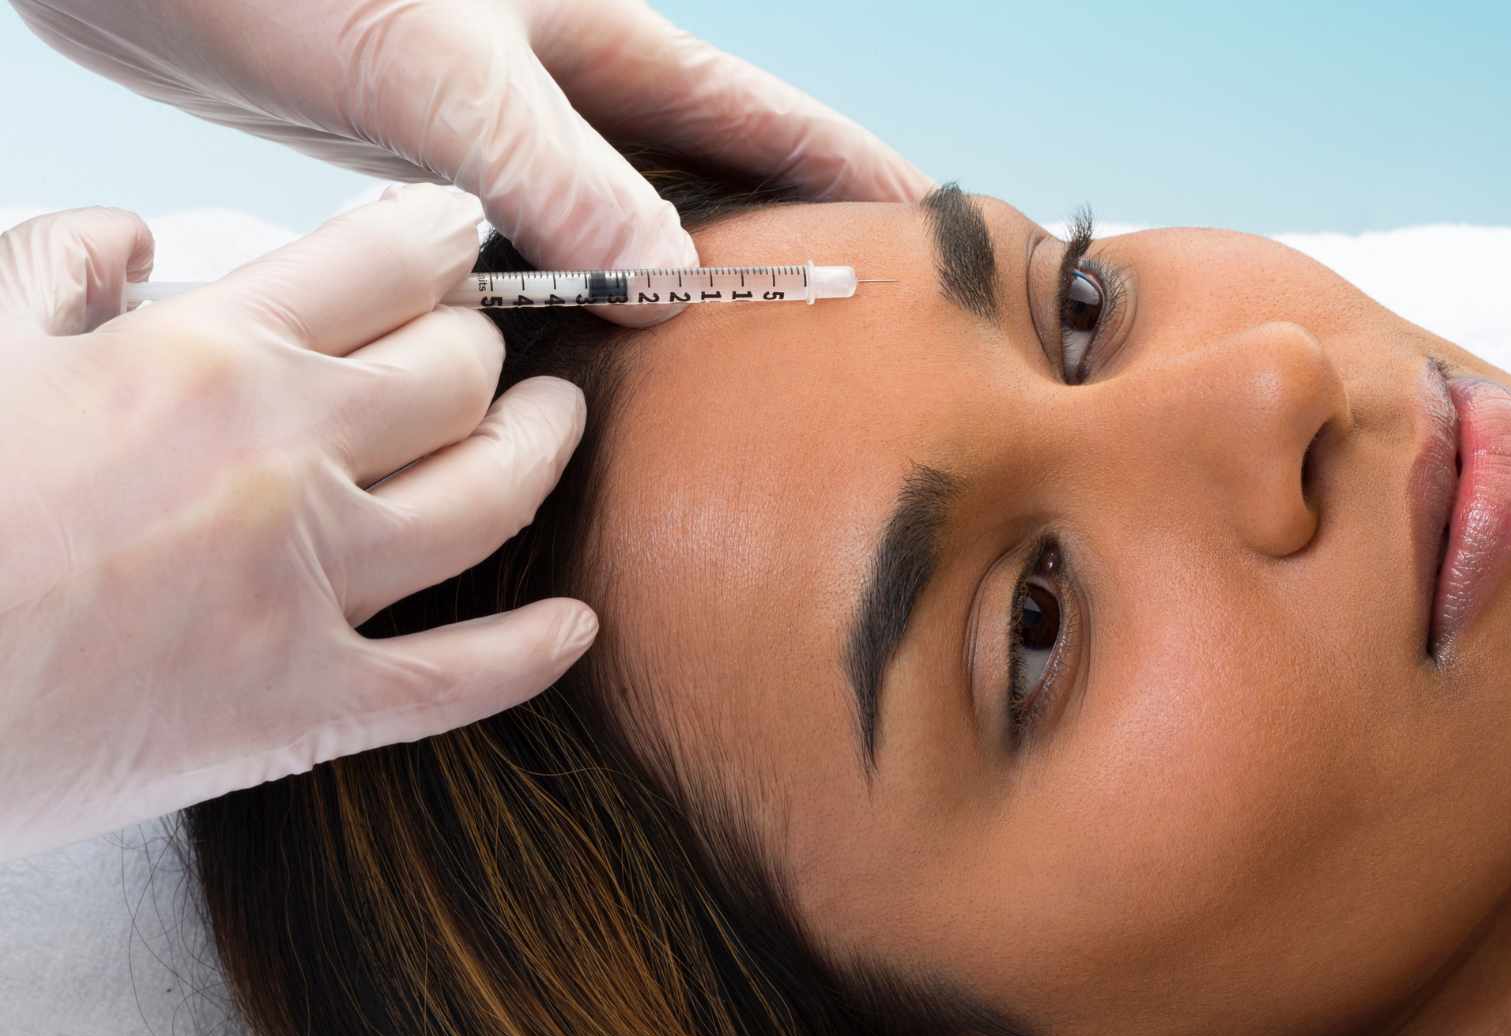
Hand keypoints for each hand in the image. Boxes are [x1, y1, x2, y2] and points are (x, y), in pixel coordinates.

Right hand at [0, 186, 596, 857]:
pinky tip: (577, 625)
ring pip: (492, 501)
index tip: (458, 236)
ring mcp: (308, 594)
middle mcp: (286, 464)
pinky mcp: (303, 712)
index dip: (439, 240)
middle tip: (487, 344)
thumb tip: (130, 239)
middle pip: (455, 377)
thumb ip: (59, 272)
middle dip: (486, 346)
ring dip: (542, 453)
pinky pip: (461, 681)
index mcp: (206, 359)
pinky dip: (534, 652)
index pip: (383, 265)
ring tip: (554, 427)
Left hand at [10, 0, 932, 324]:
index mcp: (602, 46)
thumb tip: (668, 290)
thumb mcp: (443, 72)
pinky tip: (572, 353)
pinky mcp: (431, 166)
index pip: (768, 122)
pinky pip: (533, 246)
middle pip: (710, 182)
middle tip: (845, 336)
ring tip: (730, 371)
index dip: (854, 179)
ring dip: (670, 290)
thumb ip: (557, 176)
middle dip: (781, 248)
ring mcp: (503, 129)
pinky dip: (566, 300)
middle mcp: (567, 88)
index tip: (935, 235)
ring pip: (621, 223)